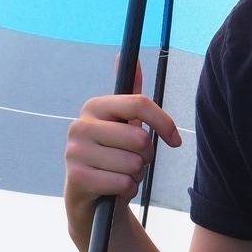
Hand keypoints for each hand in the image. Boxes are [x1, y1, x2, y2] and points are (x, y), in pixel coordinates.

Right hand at [63, 93, 181, 247]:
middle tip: (133, 160)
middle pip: (140, 138)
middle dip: (146, 156)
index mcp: (94, 106)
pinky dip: (127, 189)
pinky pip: (123, 183)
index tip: (175, 140)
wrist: (89, 195)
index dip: (164, 122)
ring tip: (121, 173)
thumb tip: (127, 56)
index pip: (139, 104)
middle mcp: (80, 125)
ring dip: (136, 174)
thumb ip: (130, 96)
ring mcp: (75, 151)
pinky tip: (114, 187)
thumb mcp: (123, 125)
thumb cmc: (112, 155)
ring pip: (133, 164)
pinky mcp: (77, 177)